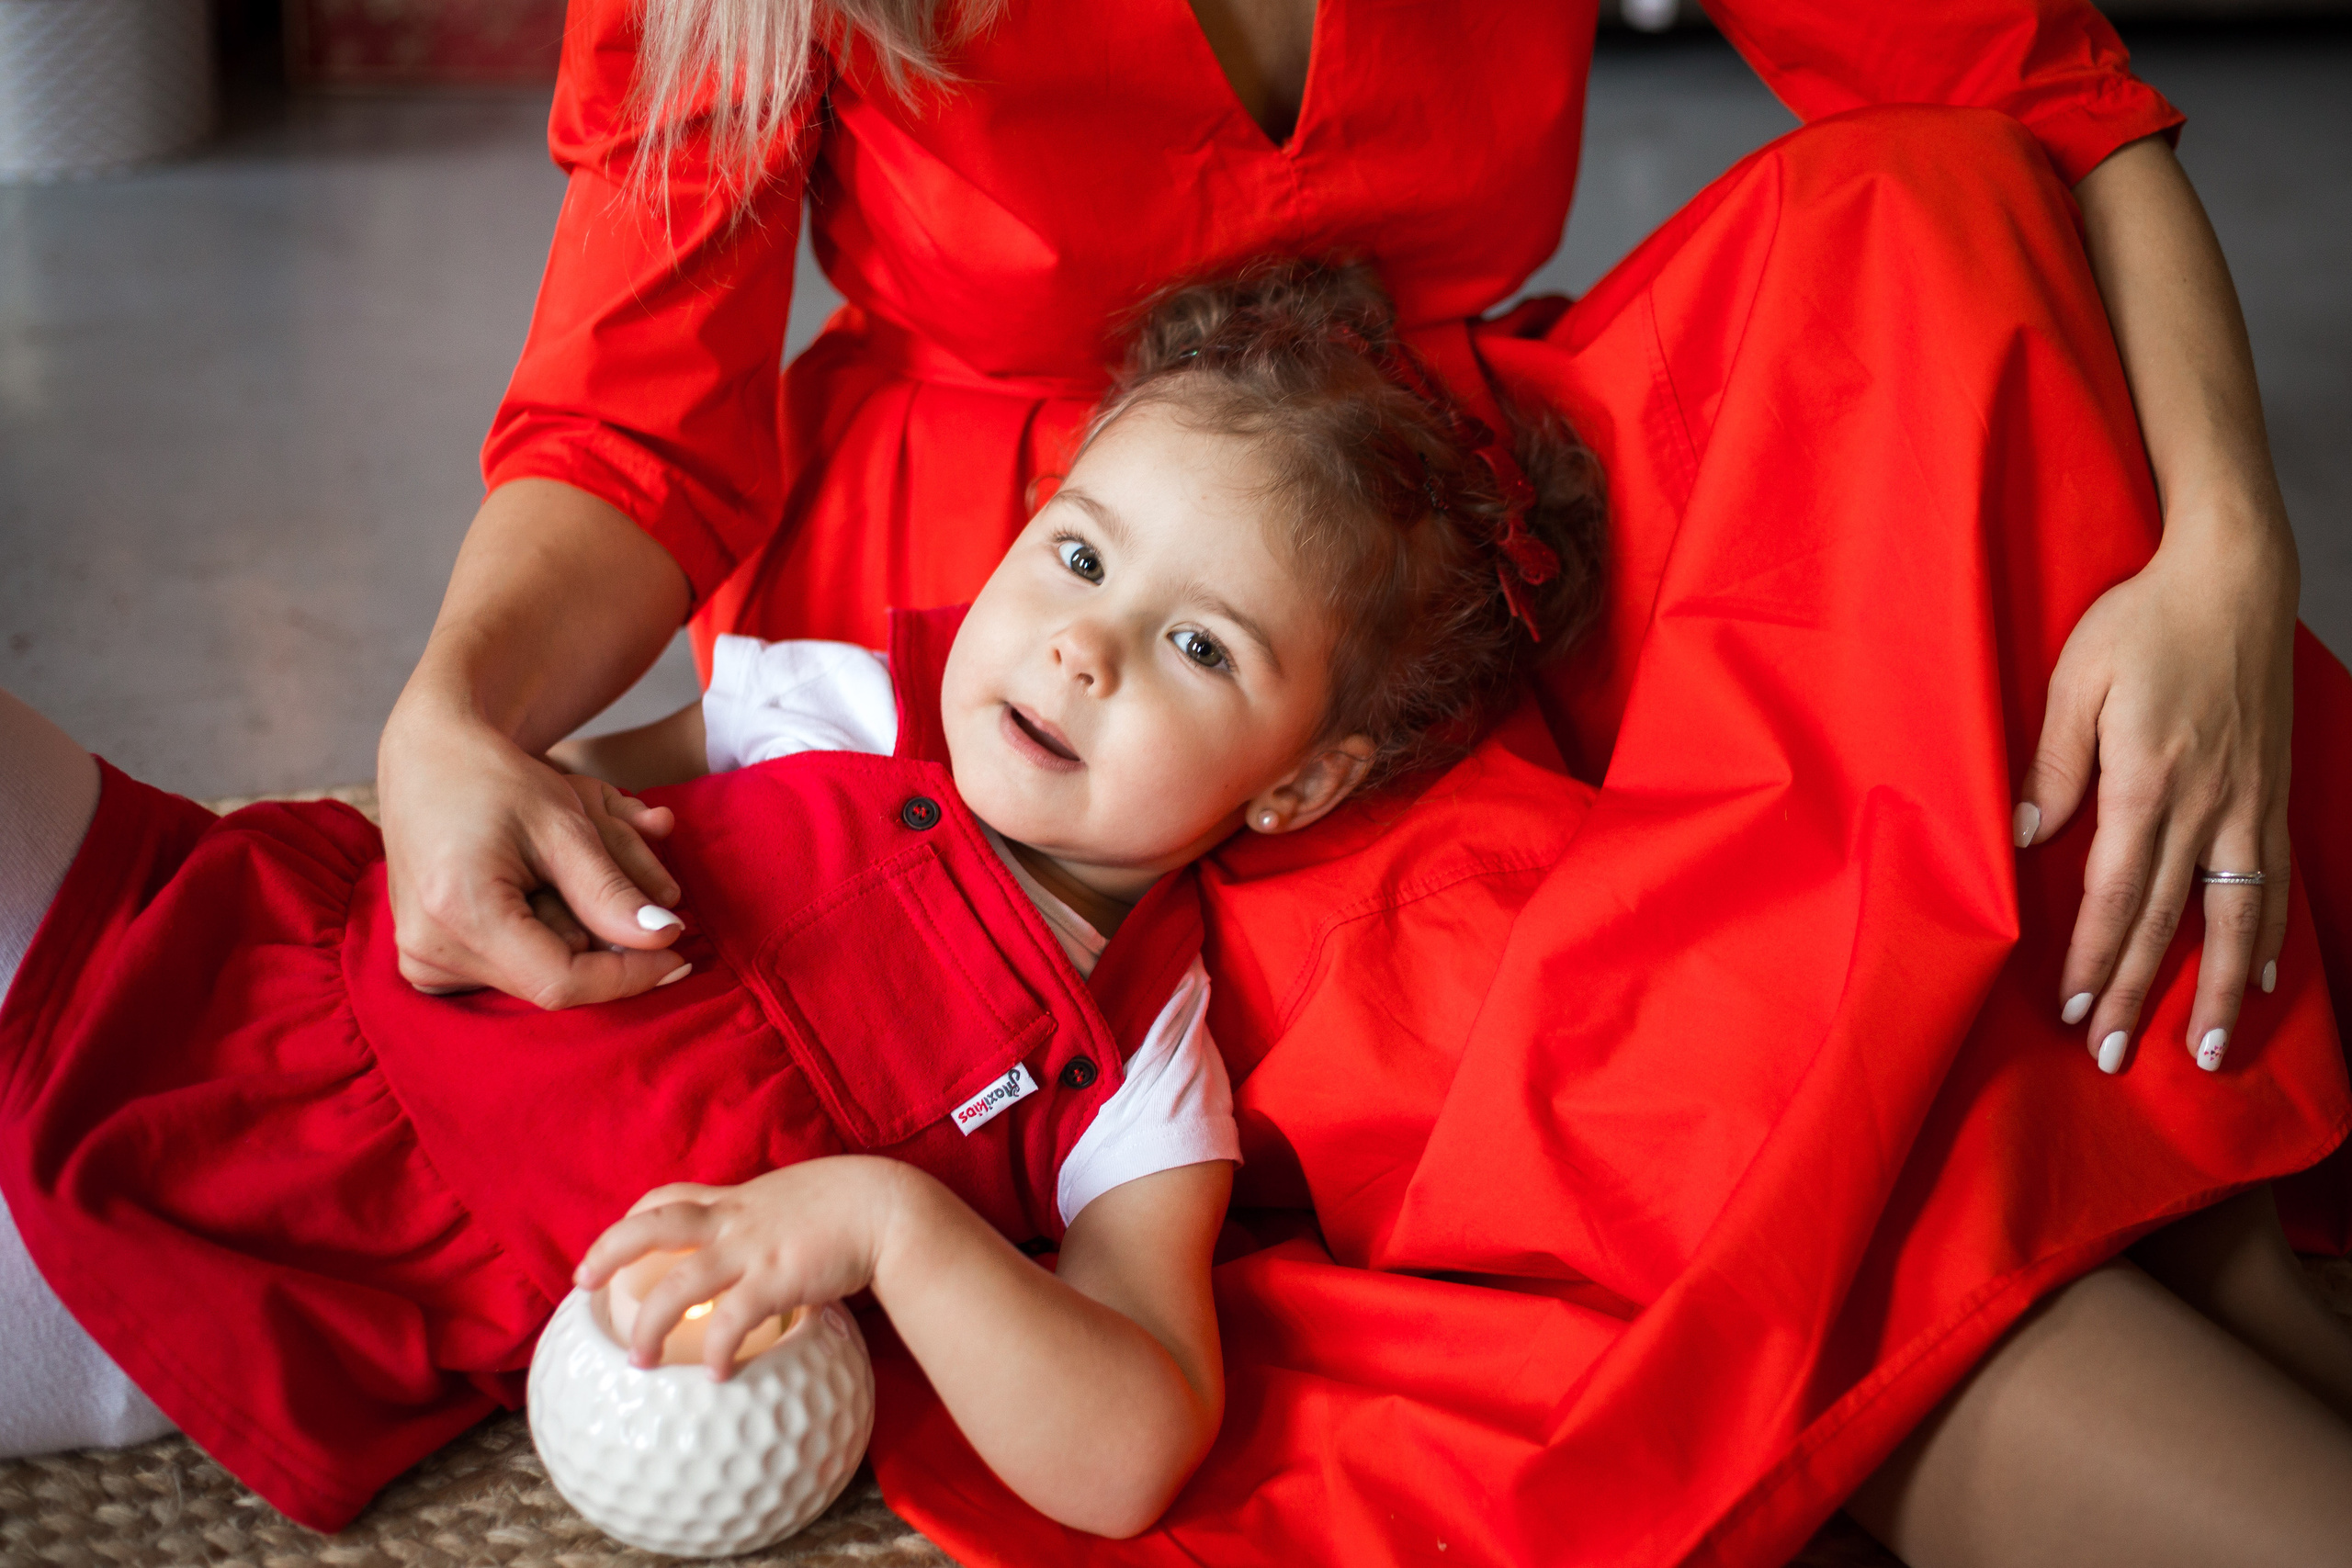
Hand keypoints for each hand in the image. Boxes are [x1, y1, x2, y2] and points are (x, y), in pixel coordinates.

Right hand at [380, 700, 688, 1007]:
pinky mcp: (424, 960)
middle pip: (550, 980)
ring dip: (570, 937)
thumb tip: (664, 938)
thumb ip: (611, 890)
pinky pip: (506, 970)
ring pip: (532, 977)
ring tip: (560, 879)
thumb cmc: (496, 779)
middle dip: (602, 946)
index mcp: (460, 913)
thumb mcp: (563, 825)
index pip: (561, 982)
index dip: (629, 975)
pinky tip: (535, 894)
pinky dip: (539, 938)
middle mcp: (430, 949)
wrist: (427, 760)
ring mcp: (421, 959)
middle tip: (624, 895)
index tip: (678, 953)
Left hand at [573, 1160, 913, 1377]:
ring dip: (651, 1325)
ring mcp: (752, 1248)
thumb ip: (770, 1222)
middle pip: (652, 1225)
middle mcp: (734, 1220)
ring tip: (638, 1361)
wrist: (888, 1208)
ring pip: (679, 1283)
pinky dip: (720, 1350)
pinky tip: (719, 1376)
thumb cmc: (853, 1206)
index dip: (632, 1217)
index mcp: (738, 1201)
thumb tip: (763, 1251)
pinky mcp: (776, 1278)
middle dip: (610, 1251)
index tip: (614, 1239)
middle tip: (583, 1282)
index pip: (670, 1196)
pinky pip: (733, 1320)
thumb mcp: (797, 1201)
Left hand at [2016, 518, 2296, 1072]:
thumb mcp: (2079, 681)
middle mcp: (2205, 805)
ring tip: (2207, 1051)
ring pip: (2233, 918)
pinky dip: (2269, 936)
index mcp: (2148, 781)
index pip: (2114, 892)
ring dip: (2218, 989)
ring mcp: (2246, 804)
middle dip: (2136, 994)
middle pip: (2165, 920)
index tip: (2069, 1009)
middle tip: (2111, 1056)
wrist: (2234, 577)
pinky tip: (2264, 977)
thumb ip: (2053, 762)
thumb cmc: (2143, 622)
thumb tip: (2025, 835)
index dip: (2090, 956)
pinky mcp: (2271, 794)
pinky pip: (2272, 882)